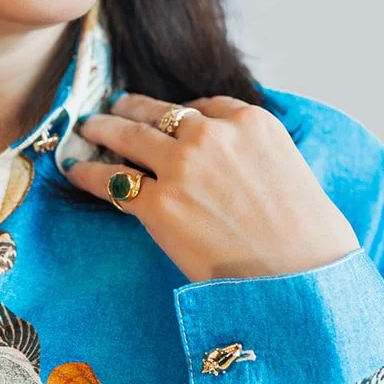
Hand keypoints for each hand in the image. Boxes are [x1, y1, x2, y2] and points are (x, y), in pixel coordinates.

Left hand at [63, 92, 359, 284]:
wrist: (300, 277)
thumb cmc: (308, 237)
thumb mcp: (290, 168)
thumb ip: (254, 153)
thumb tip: (230, 163)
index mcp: (251, 123)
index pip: (204, 106)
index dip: (179, 112)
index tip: (164, 117)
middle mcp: (212, 136)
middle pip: (158, 112)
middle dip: (129, 109)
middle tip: (112, 108)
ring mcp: (182, 168)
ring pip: (128, 136)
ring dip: (102, 129)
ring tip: (87, 128)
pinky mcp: (159, 205)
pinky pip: (112, 181)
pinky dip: (89, 174)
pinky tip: (75, 171)